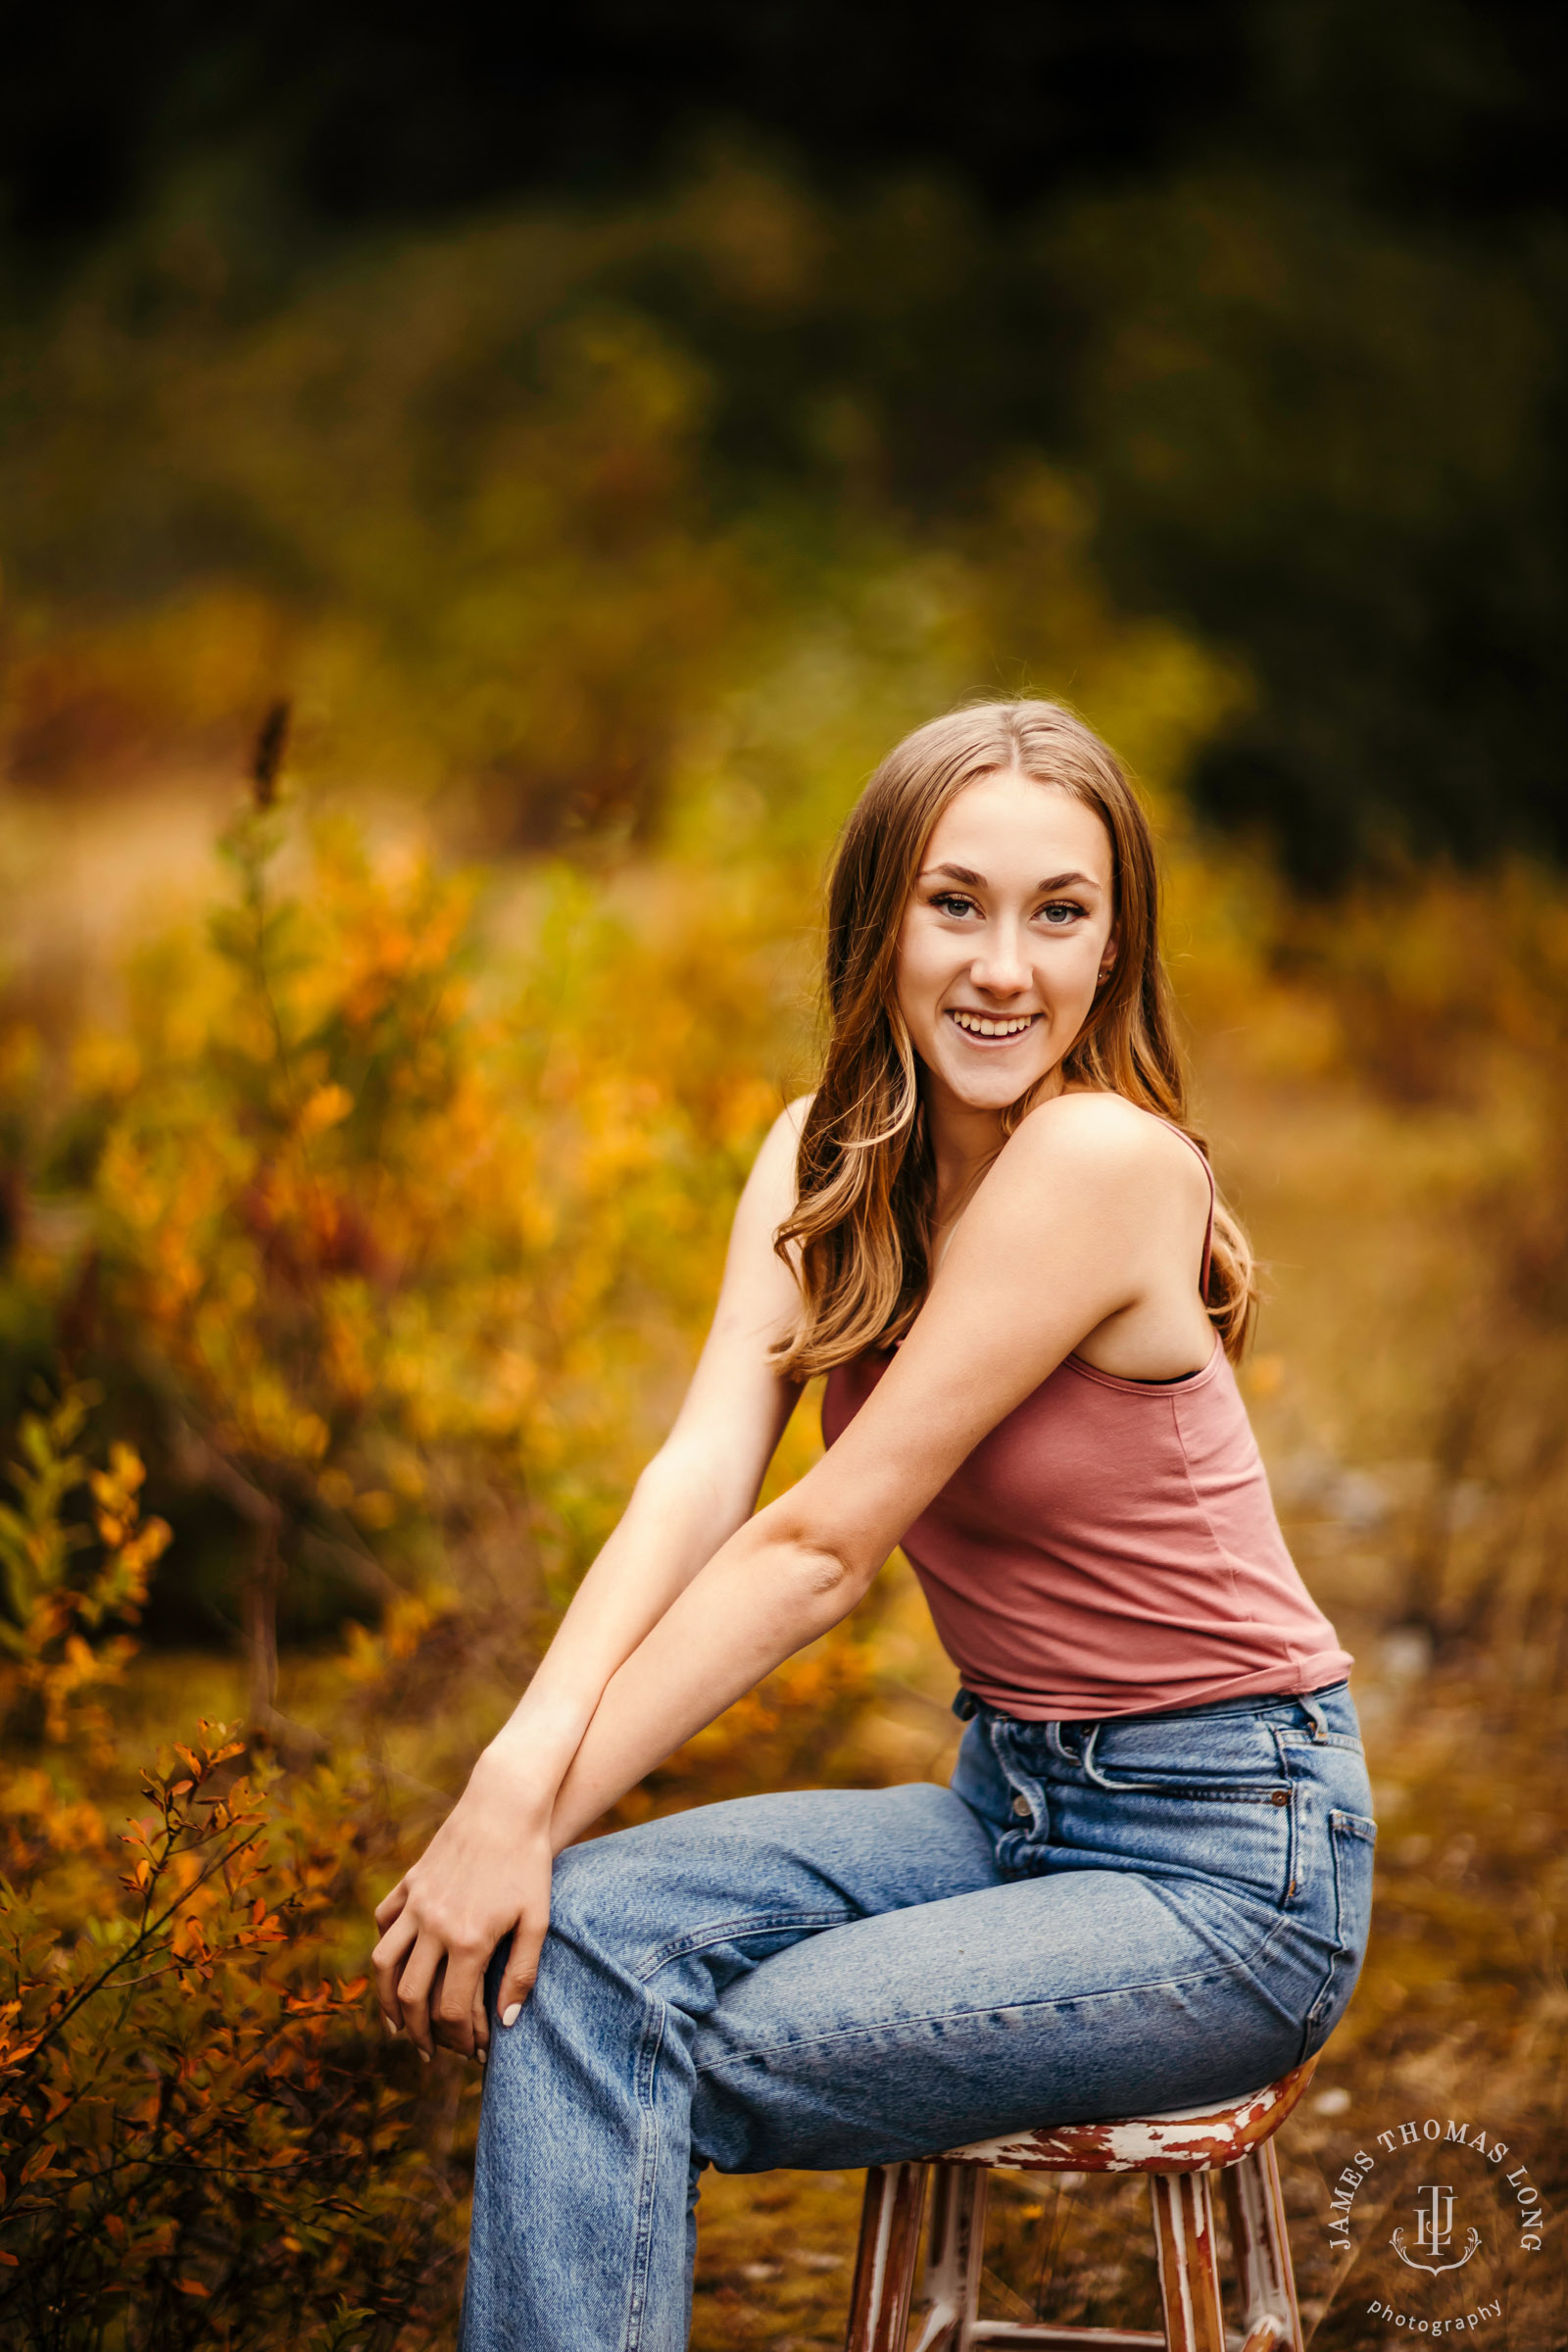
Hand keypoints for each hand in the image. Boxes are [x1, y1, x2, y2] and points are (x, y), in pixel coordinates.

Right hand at [372, 1748, 555, 2061]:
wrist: (506, 1802)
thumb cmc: (530, 1861)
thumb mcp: (537, 1919)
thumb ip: (522, 1974)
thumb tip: (505, 2024)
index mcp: (469, 1940)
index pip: (451, 2011)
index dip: (461, 2040)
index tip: (474, 2051)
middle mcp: (434, 1926)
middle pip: (411, 1998)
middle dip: (419, 2034)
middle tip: (430, 2053)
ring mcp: (417, 1902)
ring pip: (384, 1964)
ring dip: (387, 2001)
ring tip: (400, 2023)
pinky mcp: (411, 1882)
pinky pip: (385, 1922)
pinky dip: (385, 1947)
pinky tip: (395, 1965)